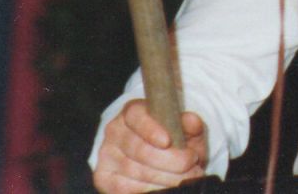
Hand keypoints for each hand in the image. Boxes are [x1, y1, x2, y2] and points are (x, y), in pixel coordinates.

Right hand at [93, 99, 207, 193]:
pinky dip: (152, 190)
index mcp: (132, 111)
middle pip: (140, 150)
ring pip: (136, 172)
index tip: (168, 141)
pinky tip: (169, 187)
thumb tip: (193, 121)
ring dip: (167, 178)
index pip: (136, 116)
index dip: (151, 129)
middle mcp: (115, 131)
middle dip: (171, 161)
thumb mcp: (185, 127)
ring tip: (188, 177)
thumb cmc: (173, 136)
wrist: (157, 153)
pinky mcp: (104, 178)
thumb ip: (190, 123)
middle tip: (192, 163)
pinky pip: (127, 190)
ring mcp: (106, 156)